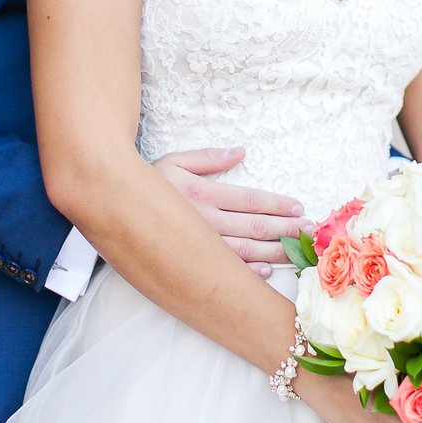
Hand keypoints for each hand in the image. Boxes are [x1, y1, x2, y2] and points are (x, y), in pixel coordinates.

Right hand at [153, 146, 308, 275]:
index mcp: (203, 193)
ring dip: (275, 250)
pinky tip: (266, 271)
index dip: (277, 204)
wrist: (111, 208)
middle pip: (255, 226)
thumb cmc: (145, 182)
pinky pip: (225, 267)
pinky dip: (248, 270)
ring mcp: (199, 243)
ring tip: (298, 251)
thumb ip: (208, 158)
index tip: (299, 208)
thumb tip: (240, 151)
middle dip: (286, 229)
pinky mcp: (191, 259)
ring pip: (245, 249)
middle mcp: (205, 220)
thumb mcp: (173, 161)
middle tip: (310, 231)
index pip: (250, 200)